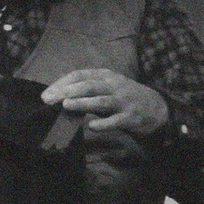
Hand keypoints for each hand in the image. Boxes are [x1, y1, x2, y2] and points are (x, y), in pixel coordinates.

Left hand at [40, 67, 167, 155]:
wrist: (157, 108)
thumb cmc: (125, 98)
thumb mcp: (108, 87)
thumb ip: (88, 90)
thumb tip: (60, 98)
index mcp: (106, 76)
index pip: (80, 75)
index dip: (62, 83)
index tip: (46, 94)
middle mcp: (114, 86)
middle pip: (89, 86)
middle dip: (67, 92)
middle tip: (50, 100)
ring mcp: (123, 101)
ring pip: (101, 101)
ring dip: (82, 103)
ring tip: (66, 106)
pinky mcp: (131, 117)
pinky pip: (116, 121)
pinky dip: (104, 124)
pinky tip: (91, 127)